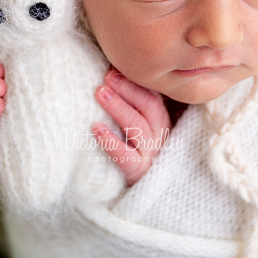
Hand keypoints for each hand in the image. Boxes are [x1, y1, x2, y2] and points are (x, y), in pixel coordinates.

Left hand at [92, 67, 170, 185]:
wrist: (143, 191)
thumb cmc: (134, 150)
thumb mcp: (138, 126)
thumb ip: (131, 104)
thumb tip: (109, 73)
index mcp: (161, 119)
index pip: (152, 94)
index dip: (135, 80)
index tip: (115, 67)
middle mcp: (160, 134)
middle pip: (147, 106)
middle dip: (127, 89)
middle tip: (106, 77)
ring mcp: (151, 153)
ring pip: (137, 126)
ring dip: (118, 107)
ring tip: (100, 93)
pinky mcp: (138, 171)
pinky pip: (126, 156)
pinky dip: (111, 141)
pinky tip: (96, 129)